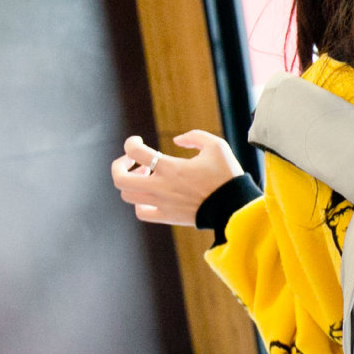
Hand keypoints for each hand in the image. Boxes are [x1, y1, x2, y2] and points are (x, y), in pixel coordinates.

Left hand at [110, 129, 241, 227]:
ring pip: (127, 195)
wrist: (234, 207)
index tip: (138, 141)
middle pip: (120, 179)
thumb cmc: (226, 176)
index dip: (131, 143)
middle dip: (119, 165)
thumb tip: (176, 140)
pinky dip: (138, 203)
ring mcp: (162, 204)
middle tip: (131, 161)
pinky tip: (148, 195)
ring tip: (145, 176)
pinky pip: (141, 212)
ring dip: (130, 182)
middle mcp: (160, 186)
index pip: (134, 151)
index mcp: (170, 167)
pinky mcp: (167, 217)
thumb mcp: (216, 146)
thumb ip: (194, 136)